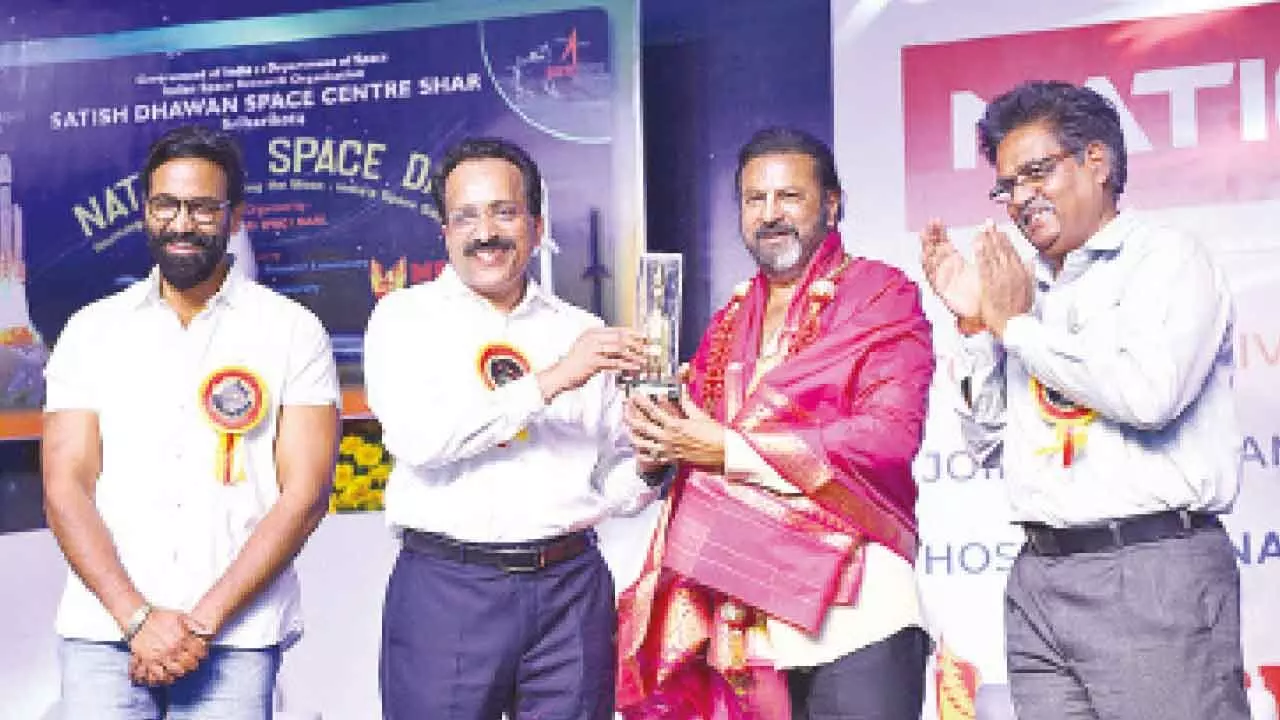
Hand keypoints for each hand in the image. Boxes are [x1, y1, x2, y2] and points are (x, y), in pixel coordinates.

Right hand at [127, 608, 207, 685]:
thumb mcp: (180, 616)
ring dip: (180, 671)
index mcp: (182, 637)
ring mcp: (160, 656)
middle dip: (192, 663)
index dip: (201, 653)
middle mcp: (172, 648)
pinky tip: (168, 675)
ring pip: (176, 671)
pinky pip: (159, 675)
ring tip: (181, 669)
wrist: (139, 619)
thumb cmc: (158, 617)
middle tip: (191, 663)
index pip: (198, 651)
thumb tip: (206, 631)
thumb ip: (194, 624)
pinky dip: (165, 678)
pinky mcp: (149, 662)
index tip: (200, 654)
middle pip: (189, 663)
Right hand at [538, 327, 644, 401]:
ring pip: (619, 349)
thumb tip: (623, 345)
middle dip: (635, 343)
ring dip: (633, 355)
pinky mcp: (593, 362)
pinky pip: (615, 363)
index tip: (642, 338)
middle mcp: (592, 338)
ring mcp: (592, 349)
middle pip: (620, 337)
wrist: (561, 374)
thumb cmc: (575, 363)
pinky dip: (627, 365)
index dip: (632, 333)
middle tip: (645, 349)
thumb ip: (602, 344)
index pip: (616, 330)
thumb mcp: (587, 348)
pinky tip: (634, 367)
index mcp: (591, 332)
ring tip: (642, 359)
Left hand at [625, 390, 724, 470]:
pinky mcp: (671, 460)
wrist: (723, 454)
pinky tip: (638, 448)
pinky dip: (643, 452)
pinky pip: (652, 458)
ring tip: (627, 426)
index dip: (642, 402)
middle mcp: (668, 439)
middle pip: (642, 427)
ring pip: (643, 443)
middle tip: (625, 408)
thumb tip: (679, 390)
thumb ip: (686, 403)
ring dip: (633, 433)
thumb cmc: (714, 434)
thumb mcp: (699, 416)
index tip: (635, 395)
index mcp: (675, 426)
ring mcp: (668, 451)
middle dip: (631, 416)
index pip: (652, 411)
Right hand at [920, 219, 982, 319]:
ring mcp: (943, 280)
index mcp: (955, 263)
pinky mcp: (943, 292)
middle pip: (934, 250)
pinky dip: (929, 269)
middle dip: (930, 237)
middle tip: (928, 225)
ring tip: (924, 239)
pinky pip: (933, 279)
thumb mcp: (984, 264)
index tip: (935, 220)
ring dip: (927, 250)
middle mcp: (947, 270)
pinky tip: (926, 259)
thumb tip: (983, 231)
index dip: (938, 232)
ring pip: (931, 263)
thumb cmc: (985, 290)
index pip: (943, 244)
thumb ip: (983, 248)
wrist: (988, 310)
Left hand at [975, 222, 1033, 337]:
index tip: (999, 231)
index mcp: (1021, 273)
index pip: (1012, 252)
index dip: (1004, 240)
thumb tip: (1030, 263)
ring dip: (987, 240)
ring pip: (994, 255)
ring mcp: (1001, 278)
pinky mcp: (991, 285)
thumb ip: (1030, 275)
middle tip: (988, 222)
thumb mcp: (1030, 291)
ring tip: (982, 229)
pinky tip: (976, 245)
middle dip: (995, 235)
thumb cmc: (1020, 311)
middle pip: (1002, 250)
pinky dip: (981, 255)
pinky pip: (985, 267)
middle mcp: (1012, 272)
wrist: (1015, 326)